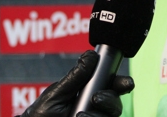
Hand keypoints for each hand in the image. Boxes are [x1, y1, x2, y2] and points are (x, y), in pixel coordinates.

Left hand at [19, 50, 134, 116]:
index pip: (111, 86)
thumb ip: (76, 76)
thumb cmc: (41, 115)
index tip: (125, 83)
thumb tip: (91, 55)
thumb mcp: (57, 93)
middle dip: (111, 99)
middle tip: (96, 98)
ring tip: (79, 114)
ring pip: (110, 116)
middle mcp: (94, 109)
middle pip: (116, 103)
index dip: (121, 83)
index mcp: (88, 94)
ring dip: (98, 114)